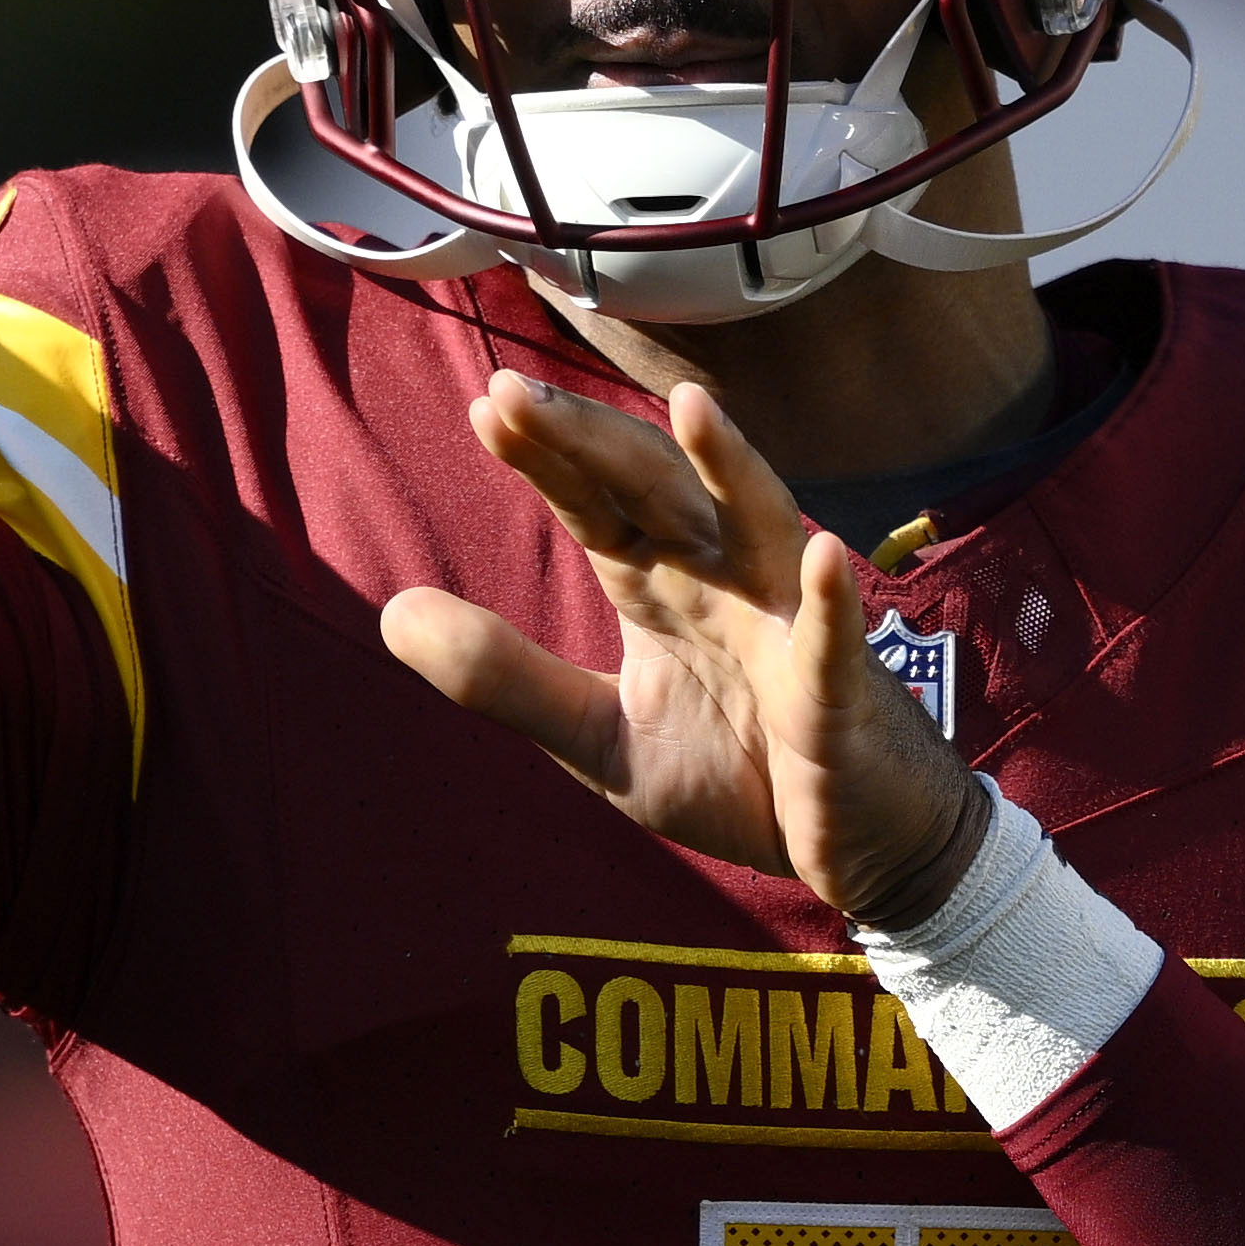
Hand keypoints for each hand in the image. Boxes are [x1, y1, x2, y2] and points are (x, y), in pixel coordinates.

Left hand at [383, 373, 987, 920]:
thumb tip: (391, 613)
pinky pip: (834, 644)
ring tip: (692, 408)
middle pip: (657, 490)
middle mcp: (723, 584)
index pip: (596, 504)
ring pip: (761, 529)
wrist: (853, 849)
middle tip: (520, 396)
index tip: (488, 407)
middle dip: (593, 442)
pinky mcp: (837, 697)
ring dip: (732, 469)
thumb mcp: (599, 738)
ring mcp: (787, 629)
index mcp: (661, 588)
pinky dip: (829, 603)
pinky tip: (822, 555)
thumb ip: (505, 678)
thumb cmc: (739, 776)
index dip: (546, 457)